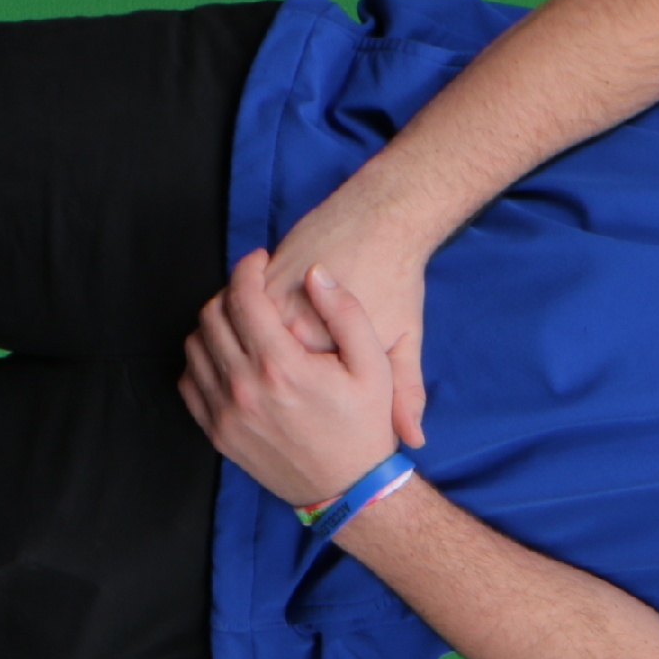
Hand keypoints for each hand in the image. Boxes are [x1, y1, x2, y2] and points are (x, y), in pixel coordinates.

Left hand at [179, 251, 399, 510]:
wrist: (348, 488)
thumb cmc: (364, 425)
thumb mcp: (375, 366)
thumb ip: (346, 313)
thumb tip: (316, 273)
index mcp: (280, 366)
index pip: (242, 297)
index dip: (247, 268)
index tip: (259, 261)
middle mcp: (244, 388)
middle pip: (212, 316)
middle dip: (229, 292)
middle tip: (251, 289)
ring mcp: (225, 413)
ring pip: (195, 346)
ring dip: (213, 323)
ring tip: (240, 321)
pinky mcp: (218, 433)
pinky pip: (189, 382)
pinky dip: (201, 360)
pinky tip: (228, 356)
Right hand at [260, 195, 431, 448]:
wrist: (380, 217)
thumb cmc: (397, 281)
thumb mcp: (405, 343)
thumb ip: (406, 393)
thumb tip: (413, 441)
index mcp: (320, 350)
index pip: (297, 393)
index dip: (308, 399)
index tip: (322, 398)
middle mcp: (288, 326)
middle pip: (266, 371)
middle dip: (282, 380)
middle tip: (308, 372)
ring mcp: (270, 299)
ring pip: (249, 339)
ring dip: (260, 351)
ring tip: (294, 348)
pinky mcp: (261, 276)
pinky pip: (245, 309)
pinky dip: (255, 321)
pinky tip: (279, 321)